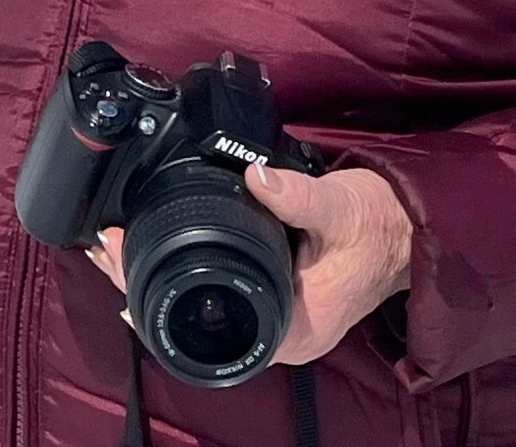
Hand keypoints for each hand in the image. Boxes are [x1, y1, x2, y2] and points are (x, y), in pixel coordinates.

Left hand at [85, 162, 411, 367]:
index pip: (209, 331)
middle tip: (106, 244)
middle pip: (195, 324)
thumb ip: (297, 197)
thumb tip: (257, 179)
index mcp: (293, 330)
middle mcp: (280, 336)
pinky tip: (154, 248)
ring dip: (157, 278)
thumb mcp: (339, 207)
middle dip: (143, 287)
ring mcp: (275, 318)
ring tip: (115, 244)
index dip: (158, 304)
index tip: (122, 261)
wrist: (410, 230)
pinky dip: (182, 270)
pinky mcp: (272, 295)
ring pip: (201, 309)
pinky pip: (216, 291)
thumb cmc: (379, 226)